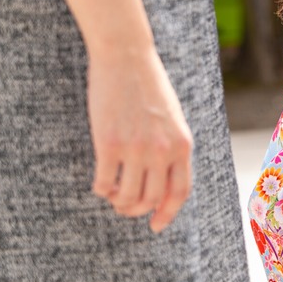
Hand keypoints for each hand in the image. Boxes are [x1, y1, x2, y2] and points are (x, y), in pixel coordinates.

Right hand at [87, 46, 193, 232]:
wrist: (126, 57)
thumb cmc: (148, 86)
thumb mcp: (172, 119)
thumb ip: (171, 147)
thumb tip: (162, 180)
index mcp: (182, 145)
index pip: (179, 192)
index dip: (168, 213)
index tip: (156, 225)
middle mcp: (162, 151)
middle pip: (152, 199)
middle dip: (137, 210)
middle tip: (125, 208)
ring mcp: (136, 148)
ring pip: (128, 196)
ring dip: (119, 203)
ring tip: (112, 197)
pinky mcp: (109, 143)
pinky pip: (104, 182)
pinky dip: (101, 189)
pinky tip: (100, 184)